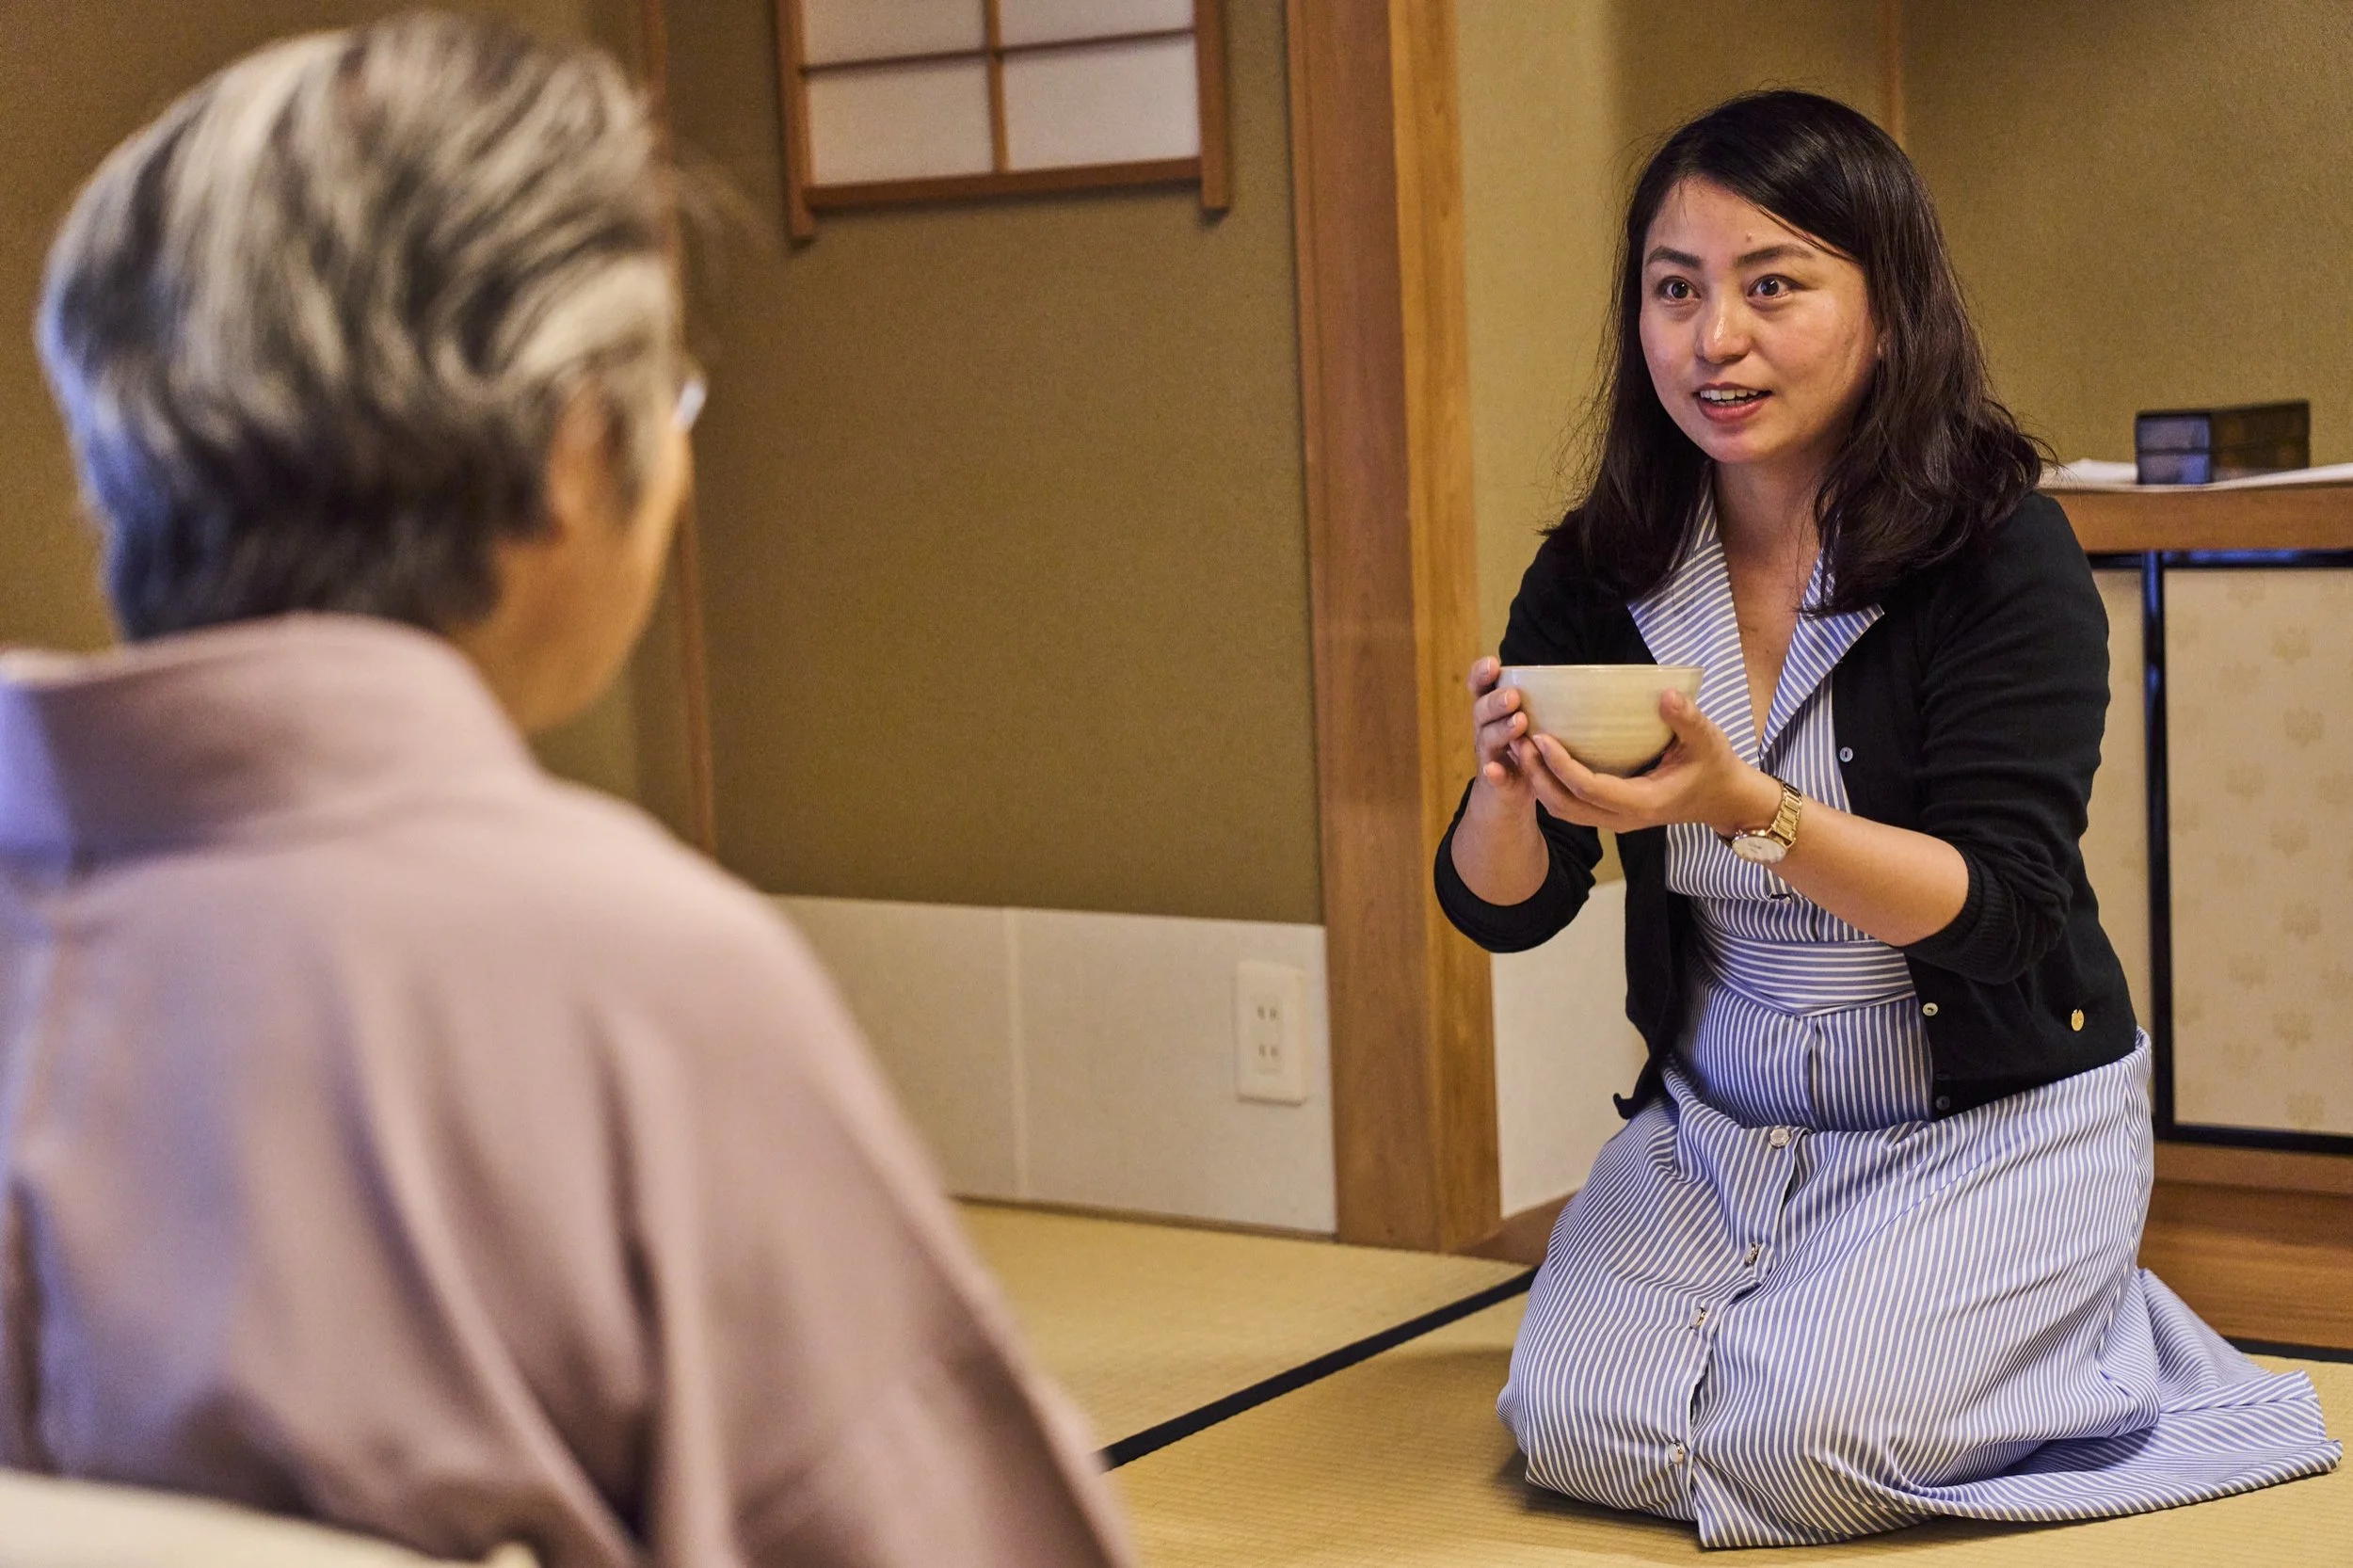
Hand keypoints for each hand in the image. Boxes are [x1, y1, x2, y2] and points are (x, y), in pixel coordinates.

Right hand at [1465, 656, 1536, 812]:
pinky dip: (1494, 773)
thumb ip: (1547, 702)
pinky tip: (1495, 769)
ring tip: (1519, 723)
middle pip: (1481, 711)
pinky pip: (1493, 777)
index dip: (1481, 674)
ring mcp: (1490, 756)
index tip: (1494, 664)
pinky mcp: (1497, 782)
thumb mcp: (1534, 722)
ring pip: (1488, 740)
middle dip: (1496, 702)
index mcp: (1494, 711)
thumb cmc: (1528, 749)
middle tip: (1514, 697)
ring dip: (1500, 730)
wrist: (1507, 796)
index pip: (1481, 687)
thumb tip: (1592, 678)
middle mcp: (1486, 729)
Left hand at [1512, 689, 1782, 836]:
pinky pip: (1570, 805)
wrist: (1724, 799)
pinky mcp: (1609, 813)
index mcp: (1641, 802)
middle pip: (1564, 804)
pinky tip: (1536, 757)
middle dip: (1536, 774)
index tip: (1540, 737)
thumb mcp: (1709, 740)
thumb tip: (1666, 695)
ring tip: (1518, 746)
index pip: (1588, 788)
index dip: (1560, 765)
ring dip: (1537, 781)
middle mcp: (1621, 818)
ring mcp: (1613, 819)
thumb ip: (1687, 719)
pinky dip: (1548, 785)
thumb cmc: (1715, 766)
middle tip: (1516, 739)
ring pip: (1562, 809)